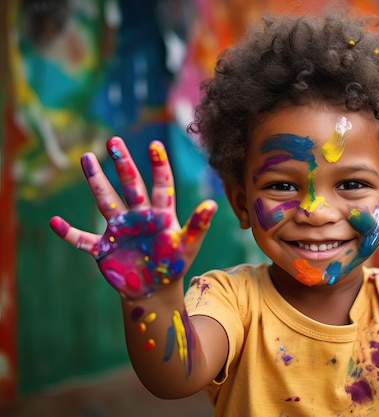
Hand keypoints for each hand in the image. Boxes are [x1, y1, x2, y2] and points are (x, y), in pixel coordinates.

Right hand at [50, 137, 215, 298]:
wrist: (154, 290)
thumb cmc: (173, 265)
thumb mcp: (188, 246)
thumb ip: (198, 226)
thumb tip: (213, 204)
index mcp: (160, 214)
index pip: (162, 185)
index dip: (159, 166)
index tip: (155, 145)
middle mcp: (138, 216)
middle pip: (130, 185)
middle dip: (122, 164)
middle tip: (114, 140)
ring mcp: (119, 230)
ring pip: (105, 201)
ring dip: (96, 181)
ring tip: (86, 157)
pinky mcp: (103, 249)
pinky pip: (82, 239)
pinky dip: (68, 233)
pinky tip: (54, 221)